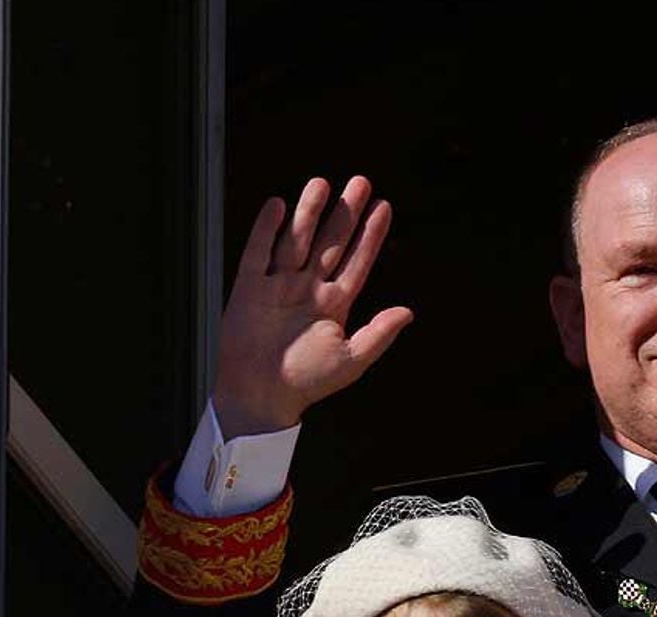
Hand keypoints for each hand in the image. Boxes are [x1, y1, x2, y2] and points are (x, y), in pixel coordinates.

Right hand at [213, 176, 414, 437]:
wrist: (261, 395)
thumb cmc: (306, 382)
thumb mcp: (351, 360)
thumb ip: (379, 333)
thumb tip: (408, 311)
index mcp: (334, 304)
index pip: (357, 261)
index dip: (370, 235)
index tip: (383, 207)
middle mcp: (308, 289)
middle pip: (330, 242)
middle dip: (345, 213)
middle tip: (360, 182)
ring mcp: (279, 285)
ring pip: (296, 240)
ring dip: (309, 213)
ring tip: (322, 184)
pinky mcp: (249, 289)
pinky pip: (257, 252)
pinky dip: (266, 229)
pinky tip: (277, 205)